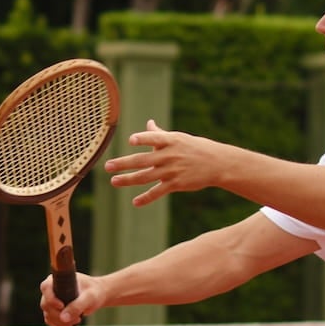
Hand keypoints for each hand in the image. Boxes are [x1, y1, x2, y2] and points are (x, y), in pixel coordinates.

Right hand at [39, 270, 103, 325]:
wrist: (97, 295)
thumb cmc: (94, 292)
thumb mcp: (89, 298)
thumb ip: (77, 306)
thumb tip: (63, 318)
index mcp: (57, 279)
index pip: (45, 287)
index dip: (51, 298)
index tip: (62, 306)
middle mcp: (50, 290)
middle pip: (45, 305)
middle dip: (60, 315)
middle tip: (77, 318)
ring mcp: (50, 302)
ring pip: (48, 316)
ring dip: (61, 323)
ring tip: (77, 320)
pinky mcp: (53, 312)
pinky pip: (50, 322)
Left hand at [105, 121, 221, 206]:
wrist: (216, 164)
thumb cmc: (195, 148)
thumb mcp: (178, 138)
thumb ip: (160, 134)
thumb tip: (148, 123)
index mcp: (170, 141)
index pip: (154, 138)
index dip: (143, 139)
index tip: (132, 140)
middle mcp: (169, 155)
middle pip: (143, 160)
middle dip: (124, 163)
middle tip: (107, 166)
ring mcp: (172, 171)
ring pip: (146, 176)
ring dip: (128, 180)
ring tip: (113, 181)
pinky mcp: (176, 184)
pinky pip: (158, 192)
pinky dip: (146, 198)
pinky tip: (135, 202)